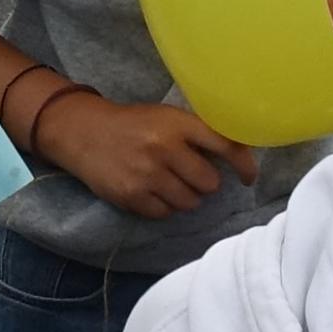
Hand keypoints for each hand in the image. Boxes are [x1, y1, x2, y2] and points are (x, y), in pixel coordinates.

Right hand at [38, 93, 257, 219]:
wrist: (84, 131)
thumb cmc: (134, 124)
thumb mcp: (167, 117)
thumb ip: (197, 134)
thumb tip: (236, 156)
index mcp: (178, 123)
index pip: (226, 145)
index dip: (244, 165)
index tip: (248, 178)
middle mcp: (165, 148)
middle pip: (209, 183)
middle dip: (205, 183)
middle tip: (191, 175)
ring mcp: (147, 174)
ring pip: (190, 202)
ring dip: (186, 197)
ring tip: (171, 183)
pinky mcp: (131, 196)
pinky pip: (165, 214)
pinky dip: (164, 207)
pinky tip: (153, 191)